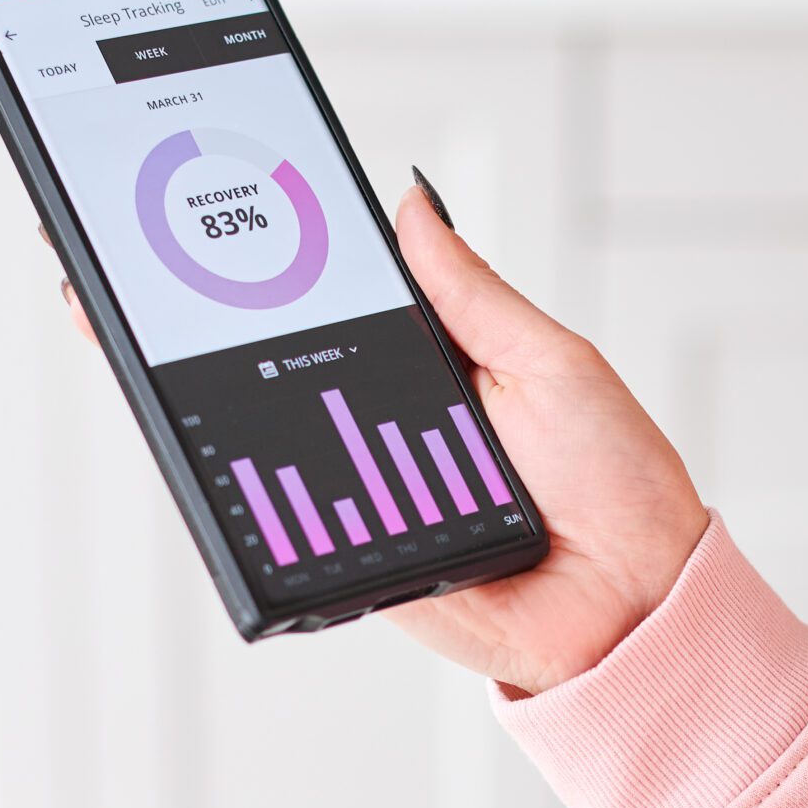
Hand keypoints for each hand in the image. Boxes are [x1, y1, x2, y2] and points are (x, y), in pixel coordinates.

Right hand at [48, 188, 704, 694]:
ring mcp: (375, 503)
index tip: (227, 238)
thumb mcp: (548, 361)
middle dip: (234, 344)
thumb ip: (471, 293)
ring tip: (183, 366)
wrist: (637, 601)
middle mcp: (398, 437)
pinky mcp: (363, 566)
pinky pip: (302, 533)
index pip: (345, 321)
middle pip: (296, 385)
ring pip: (286, 458)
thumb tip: (412, 206)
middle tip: (171, 294)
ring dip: (242, 421)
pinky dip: (275, 505)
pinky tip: (241, 464)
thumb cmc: (618, 481)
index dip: (289, 286)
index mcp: (440, 376)